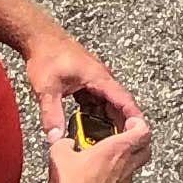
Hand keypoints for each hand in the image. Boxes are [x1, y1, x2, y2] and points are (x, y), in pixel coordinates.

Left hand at [22, 32, 143, 154]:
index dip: (133, 116)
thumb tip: (55, 139)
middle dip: (122, 123)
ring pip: (107, 103)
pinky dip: (96, 114)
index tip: (142, 131)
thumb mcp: (47, 89)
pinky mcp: (86, 82)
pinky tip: (90, 128)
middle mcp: (101, 78)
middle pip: (117, 103)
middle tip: (124, 145)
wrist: (40, 38)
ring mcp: (94, 79)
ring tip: (108, 141)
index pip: (122, 99)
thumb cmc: (47, 57)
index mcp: (98, 78)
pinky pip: (96, 101)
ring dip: (108, 120)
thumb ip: (52, 114)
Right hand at [50, 107, 153, 182]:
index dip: (139, 123)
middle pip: (145, 150)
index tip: (131, 121)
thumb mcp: (60, 155)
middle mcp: (126, 168)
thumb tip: (65, 142)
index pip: (143, 131)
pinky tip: (100, 182)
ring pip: (134, 170)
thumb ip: (64, 143)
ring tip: (107, 161)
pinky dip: (116, 181)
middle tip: (125, 138)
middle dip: (138, 142)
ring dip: (126, 163)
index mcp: (117, 150)